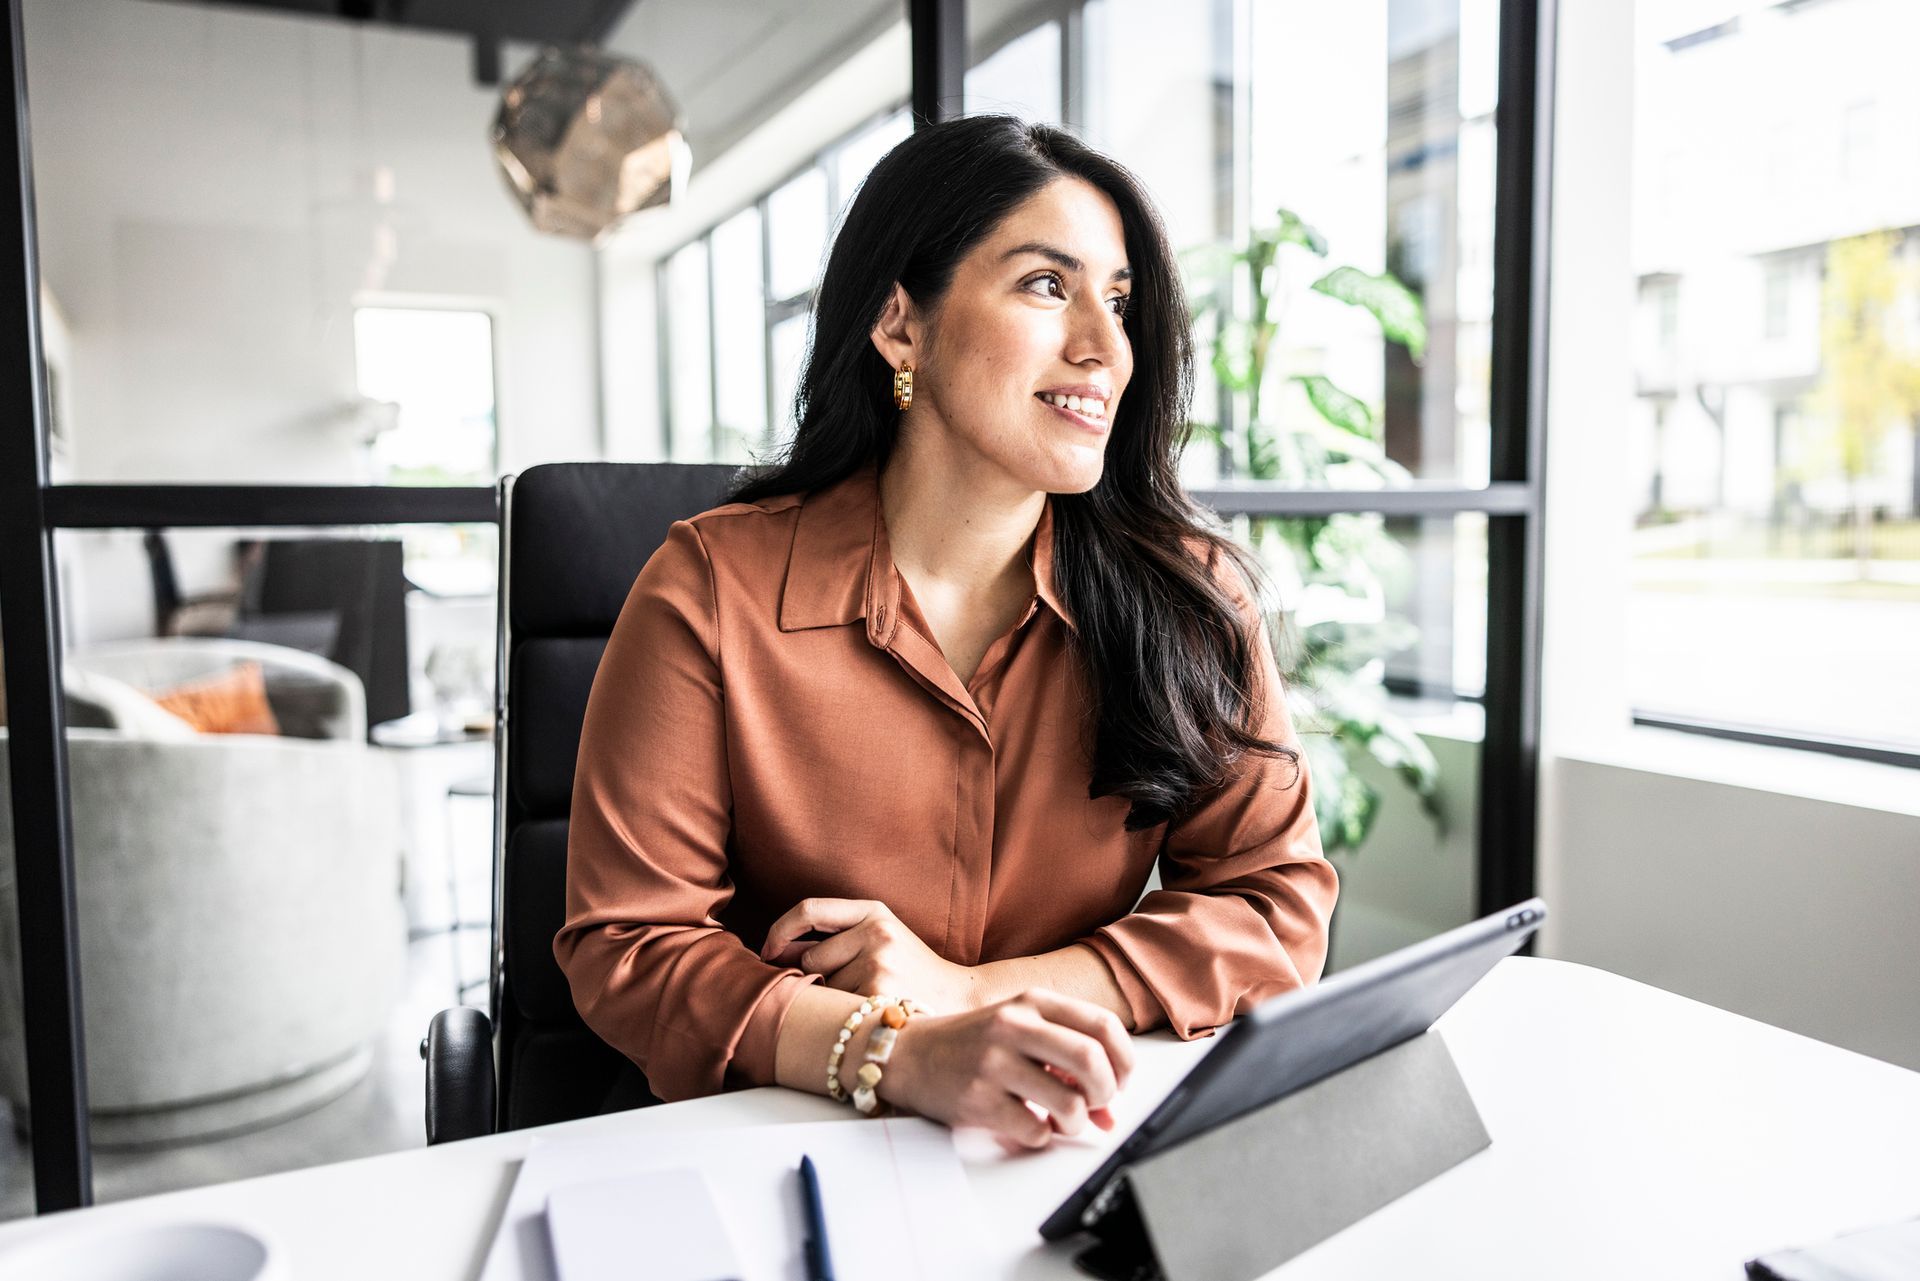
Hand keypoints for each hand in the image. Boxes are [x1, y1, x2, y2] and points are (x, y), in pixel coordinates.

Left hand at [759, 898, 980, 1012]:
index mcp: (875, 911)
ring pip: (822, 986)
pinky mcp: (877, 993)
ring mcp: (877, 962)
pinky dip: (844, 1015)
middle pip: (811, 956)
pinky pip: (835, 1007)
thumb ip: (833, 937)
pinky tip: (870, 1012)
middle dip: (818, 976)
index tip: (768, 951)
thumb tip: (773, 951)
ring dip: (833, 999)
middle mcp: (876, 931)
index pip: (809, 909)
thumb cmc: (910, 970)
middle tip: (848, 987)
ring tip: (869, 998)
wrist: (959, 997)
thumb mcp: (880, 937)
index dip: (780, 930)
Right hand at [879, 989, 1134, 1152]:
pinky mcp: (978, 1099)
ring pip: (1069, 1103)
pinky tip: (1029, 1124)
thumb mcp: (1022, 1031)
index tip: (1121, 1080)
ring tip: (1062, 1119)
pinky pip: (1034, 1131)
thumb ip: (1068, 1059)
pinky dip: (1042, 1136)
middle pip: (1093, 1061)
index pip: (1104, 1025)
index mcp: (1033, 1002)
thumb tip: (1111, 1111)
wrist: (908, 1053)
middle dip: (1106, 1093)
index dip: (1124, 1060)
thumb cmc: (973, 1043)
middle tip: (1097, 1103)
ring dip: (1076, 1122)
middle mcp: (1015, 1026)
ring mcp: (995, 1063)